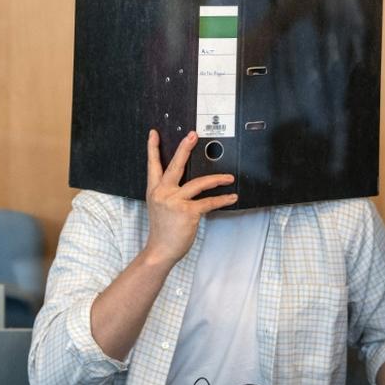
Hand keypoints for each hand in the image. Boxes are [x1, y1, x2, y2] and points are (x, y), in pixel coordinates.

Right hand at [144, 129, 236, 263]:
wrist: (160, 250)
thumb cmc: (162, 230)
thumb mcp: (159, 207)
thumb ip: (168, 194)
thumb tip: (185, 184)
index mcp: (154, 190)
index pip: (152, 165)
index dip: (152, 148)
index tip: (154, 133)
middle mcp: (163, 193)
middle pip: (175, 166)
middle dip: (184, 149)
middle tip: (192, 135)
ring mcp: (175, 202)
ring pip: (199, 183)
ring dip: (216, 179)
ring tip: (229, 177)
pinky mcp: (188, 212)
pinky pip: (208, 202)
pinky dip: (222, 199)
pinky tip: (231, 197)